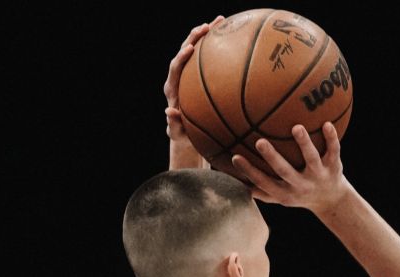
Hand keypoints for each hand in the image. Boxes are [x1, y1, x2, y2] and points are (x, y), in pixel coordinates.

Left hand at [164, 16, 223, 167]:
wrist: (187, 130)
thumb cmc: (182, 133)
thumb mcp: (176, 132)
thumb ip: (172, 123)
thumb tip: (168, 111)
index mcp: (172, 88)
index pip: (175, 69)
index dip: (181, 58)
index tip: (189, 50)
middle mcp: (179, 76)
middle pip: (184, 51)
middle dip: (194, 37)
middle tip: (206, 27)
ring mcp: (190, 73)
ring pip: (196, 49)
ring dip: (207, 34)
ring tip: (219, 21)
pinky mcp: (199, 73)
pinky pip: (208, 56)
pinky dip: (217, 45)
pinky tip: (231, 35)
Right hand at [230, 121, 348, 212]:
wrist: (332, 202)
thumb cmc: (298, 194)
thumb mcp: (279, 196)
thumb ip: (259, 189)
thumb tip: (230, 178)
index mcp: (285, 193)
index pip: (264, 183)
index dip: (249, 172)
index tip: (235, 157)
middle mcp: (301, 186)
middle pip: (285, 172)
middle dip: (272, 158)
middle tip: (259, 142)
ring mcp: (319, 176)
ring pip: (311, 159)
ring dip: (304, 144)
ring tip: (296, 127)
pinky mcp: (334, 167)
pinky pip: (334, 151)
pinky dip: (332, 138)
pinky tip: (326, 122)